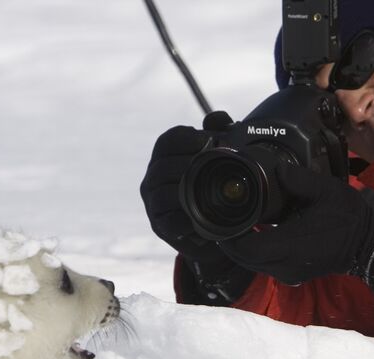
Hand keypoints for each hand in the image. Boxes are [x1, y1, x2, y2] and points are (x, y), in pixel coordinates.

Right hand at [140, 112, 254, 303]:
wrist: (215, 226)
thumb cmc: (211, 185)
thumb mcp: (219, 157)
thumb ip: (220, 131)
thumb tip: (218, 118)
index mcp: (164, 157)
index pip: (167, 141)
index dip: (186, 137)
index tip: (208, 140)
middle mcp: (153, 179)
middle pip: (162, 166)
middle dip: (187, 163)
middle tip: (211, 165)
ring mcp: (154, 203)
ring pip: (162, 194)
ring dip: (184, 190)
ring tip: (206, 188)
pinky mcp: (161, 226)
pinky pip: (168, 221)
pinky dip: (183, 219)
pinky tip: (198, 216)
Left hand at [219, 163, 373, 310]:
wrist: (369, 246)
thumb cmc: (349, 218)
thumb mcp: (326, 191)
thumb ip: (299, 179)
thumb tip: (277, 168)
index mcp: (291, 244)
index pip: (247, 247)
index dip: (229, 236)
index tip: (218, 219)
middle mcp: (285, 264)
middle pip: (244, 258)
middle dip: (229, 241)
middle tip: (219, 220)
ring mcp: (288, 273)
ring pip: (252, 264)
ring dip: (240, 247)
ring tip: (232, 224)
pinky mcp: (292, 275)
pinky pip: (263, 265)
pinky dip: (253, 251)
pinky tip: (252, 232)